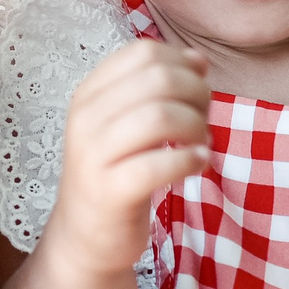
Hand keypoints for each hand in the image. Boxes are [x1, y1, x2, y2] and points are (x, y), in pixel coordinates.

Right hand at [53, 40, 209, 274]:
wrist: (85, 236)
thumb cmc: (116, 172)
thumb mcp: (129, 122)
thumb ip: (160, 86)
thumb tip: (197, 59)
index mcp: (89, 92)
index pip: (144, 52)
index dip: (182, 65)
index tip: (195, 90)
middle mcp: (85, 117)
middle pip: (158, 78)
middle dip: (196, 94)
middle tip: (204, 119)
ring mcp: (93, 155)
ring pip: (160, 115)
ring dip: (196, 126)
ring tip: (201, 143)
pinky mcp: (110, 191)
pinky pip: (160, 164)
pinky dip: (190, 160)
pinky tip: (198, 164)